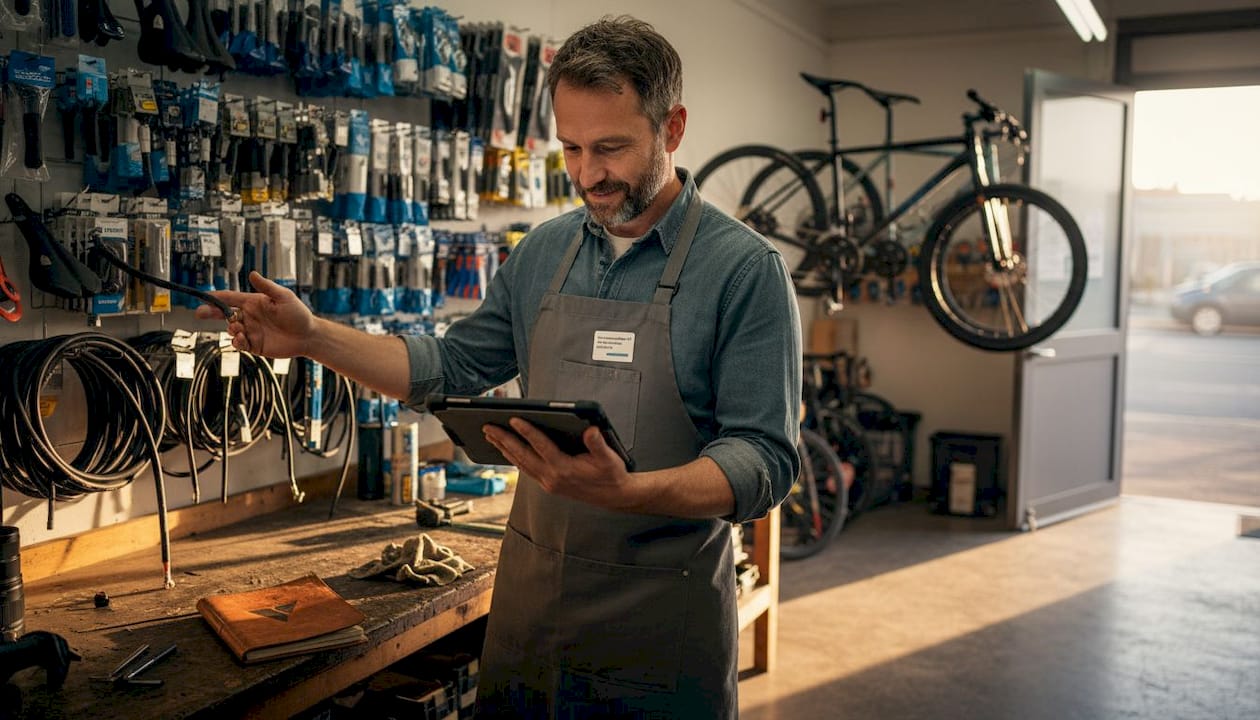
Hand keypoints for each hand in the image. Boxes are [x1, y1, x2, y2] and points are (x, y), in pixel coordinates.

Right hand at [193, 271, 314, 357]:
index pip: (230, 298)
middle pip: (224, 314)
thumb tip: (252, 273)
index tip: (203, 297)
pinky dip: (236, 342)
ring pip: (231, 329)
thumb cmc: (298, 314)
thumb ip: (267, 287)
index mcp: (253, 302)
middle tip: (200, 313)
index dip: (215, 297)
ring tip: (238, 328)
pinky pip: (239, 344)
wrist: (308, 336)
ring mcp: (251, 331)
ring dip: (230, 328)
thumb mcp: (284, 297)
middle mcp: (249, 316)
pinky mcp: (254, 345)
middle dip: (211, 312)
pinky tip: (241, 339)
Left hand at [483, 419, 640, 510]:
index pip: (541, 446)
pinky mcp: (548, 484)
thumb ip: (598, 444)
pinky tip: (507, 449)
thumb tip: (591, 430)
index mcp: (565, 469)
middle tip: (487, 426)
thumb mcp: (609, 458)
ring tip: (490, 435)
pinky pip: (526, 469)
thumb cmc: (611, 474)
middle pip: (522, 456)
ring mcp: (548, 483)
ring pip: (520, 463)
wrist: (614, 497)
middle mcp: (552, 478)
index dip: (527, 431)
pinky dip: (514, 457)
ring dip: (504, 449)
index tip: (513, 419)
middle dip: (503, 440)